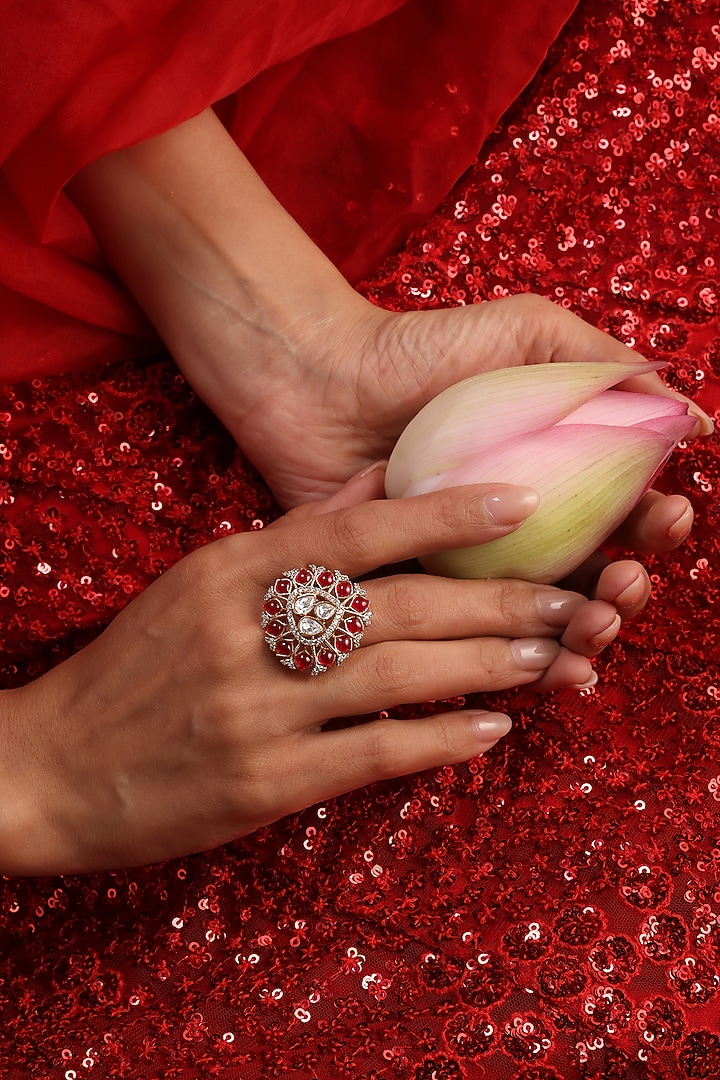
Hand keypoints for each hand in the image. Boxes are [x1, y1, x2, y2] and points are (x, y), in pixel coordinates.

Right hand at [2, 477, 625, 874]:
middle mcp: (245, 629)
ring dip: (485, 667)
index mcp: (231, 568)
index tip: (520, 507)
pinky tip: (490, 731)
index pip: (358, 529)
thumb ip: (293, 534)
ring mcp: (255, 709)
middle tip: (564, 600)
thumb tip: (379, 485)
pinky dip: (437, 740)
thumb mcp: (200, 580)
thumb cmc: (135, 665)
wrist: (52, 765)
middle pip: (398, 605)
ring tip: (549, 658)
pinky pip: (371, 753)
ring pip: (398, 676)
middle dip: (493, 602)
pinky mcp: (260, 783)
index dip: (447, 515)